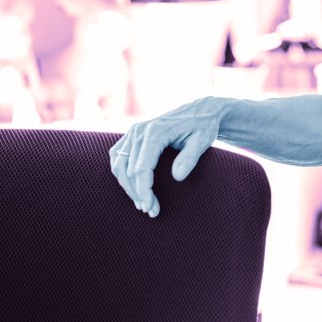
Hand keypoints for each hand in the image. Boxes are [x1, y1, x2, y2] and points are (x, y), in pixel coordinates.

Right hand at [109, 98, 222, 217]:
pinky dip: (122, 174)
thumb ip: (190, 158)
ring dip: (127, 186)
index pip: (141, 168)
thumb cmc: (203, 126)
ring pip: (119, 165)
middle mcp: (140, 130)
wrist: (200, 111)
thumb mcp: (203, 141)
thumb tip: (177, 177)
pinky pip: (117, 157)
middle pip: (129, 169)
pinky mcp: (132, 135)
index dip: (144, 190)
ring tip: (142, 203)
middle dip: (138, 193)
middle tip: (151, 210)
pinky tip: (132, 187)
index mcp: (155, 131)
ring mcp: (133, 131)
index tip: (151, 207)